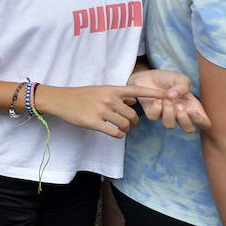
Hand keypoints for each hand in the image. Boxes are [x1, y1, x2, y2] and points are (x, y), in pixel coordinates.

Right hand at [34, 83, 163, 137]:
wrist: (60, 100)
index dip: (153, 93)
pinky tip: (115, 134)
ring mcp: (101, 111)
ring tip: (121, 129)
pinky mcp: (94, 122)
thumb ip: (117, 95)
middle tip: (131, 126)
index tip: (166, 96)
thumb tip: (133, 100)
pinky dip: (118, 135)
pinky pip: (115, 132)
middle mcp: (108, 99)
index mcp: (111, 89)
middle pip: (132, 114)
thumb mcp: (99, 91)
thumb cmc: (80, 95)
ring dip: (126, 130)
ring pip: (125, 124)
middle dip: (134, 122)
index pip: (137, 90)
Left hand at [128, 69, 209, 132]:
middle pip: (188, 129)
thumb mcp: (180, 79)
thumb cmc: (169, 79)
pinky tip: (157, 100)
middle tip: (179, 106)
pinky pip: (154, 118)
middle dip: (184, 120)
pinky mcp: (152, 113)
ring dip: (168, 113)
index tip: (192, 112)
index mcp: (192, 107)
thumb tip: (173, 96)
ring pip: (169, 125)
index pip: (204, 123)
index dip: (201, 122)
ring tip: (166, 99)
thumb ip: (182, 87)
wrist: (151, 75)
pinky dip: (156, 108)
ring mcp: (166, 115)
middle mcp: (180, 114)